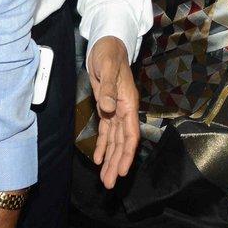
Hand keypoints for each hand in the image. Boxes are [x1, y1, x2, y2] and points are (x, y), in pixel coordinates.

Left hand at [85, 37, 138, 187]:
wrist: (107, 44)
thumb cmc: (109, 53)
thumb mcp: (107, 67)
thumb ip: (108, 88)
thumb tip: (107, 109)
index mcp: (127, 103)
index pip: (130, 133)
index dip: (126, 153)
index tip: (122, 171)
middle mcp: (124, 110)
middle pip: (122, 142)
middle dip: (116, 163)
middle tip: (110, 184)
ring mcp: (115, 110)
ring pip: (114, 141)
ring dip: (110, 159)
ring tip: (105, 179)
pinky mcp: (106, 108)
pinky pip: (106, 132)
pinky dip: (102, 146)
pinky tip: (98, 160)